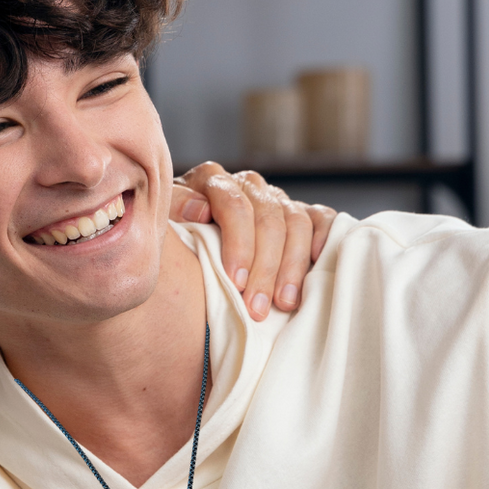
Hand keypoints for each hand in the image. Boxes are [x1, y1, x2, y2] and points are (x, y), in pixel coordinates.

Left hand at [171, 163, 335, 320]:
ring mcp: (275, 198)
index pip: (234, 205)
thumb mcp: (164, 226)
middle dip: (264, 267)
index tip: (235, 282)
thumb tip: (202, 211)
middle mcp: (247, 184)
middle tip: (258, 307)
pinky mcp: (299, 213)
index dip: (238, 244)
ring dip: (292, 266)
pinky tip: (318, 263)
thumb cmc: (172, 242)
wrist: (184, 249)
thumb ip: (175, 211)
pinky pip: (320, 218)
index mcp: (212, 180)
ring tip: (284, 304)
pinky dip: (324, 238)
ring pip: (296, 222)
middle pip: (268, 218)